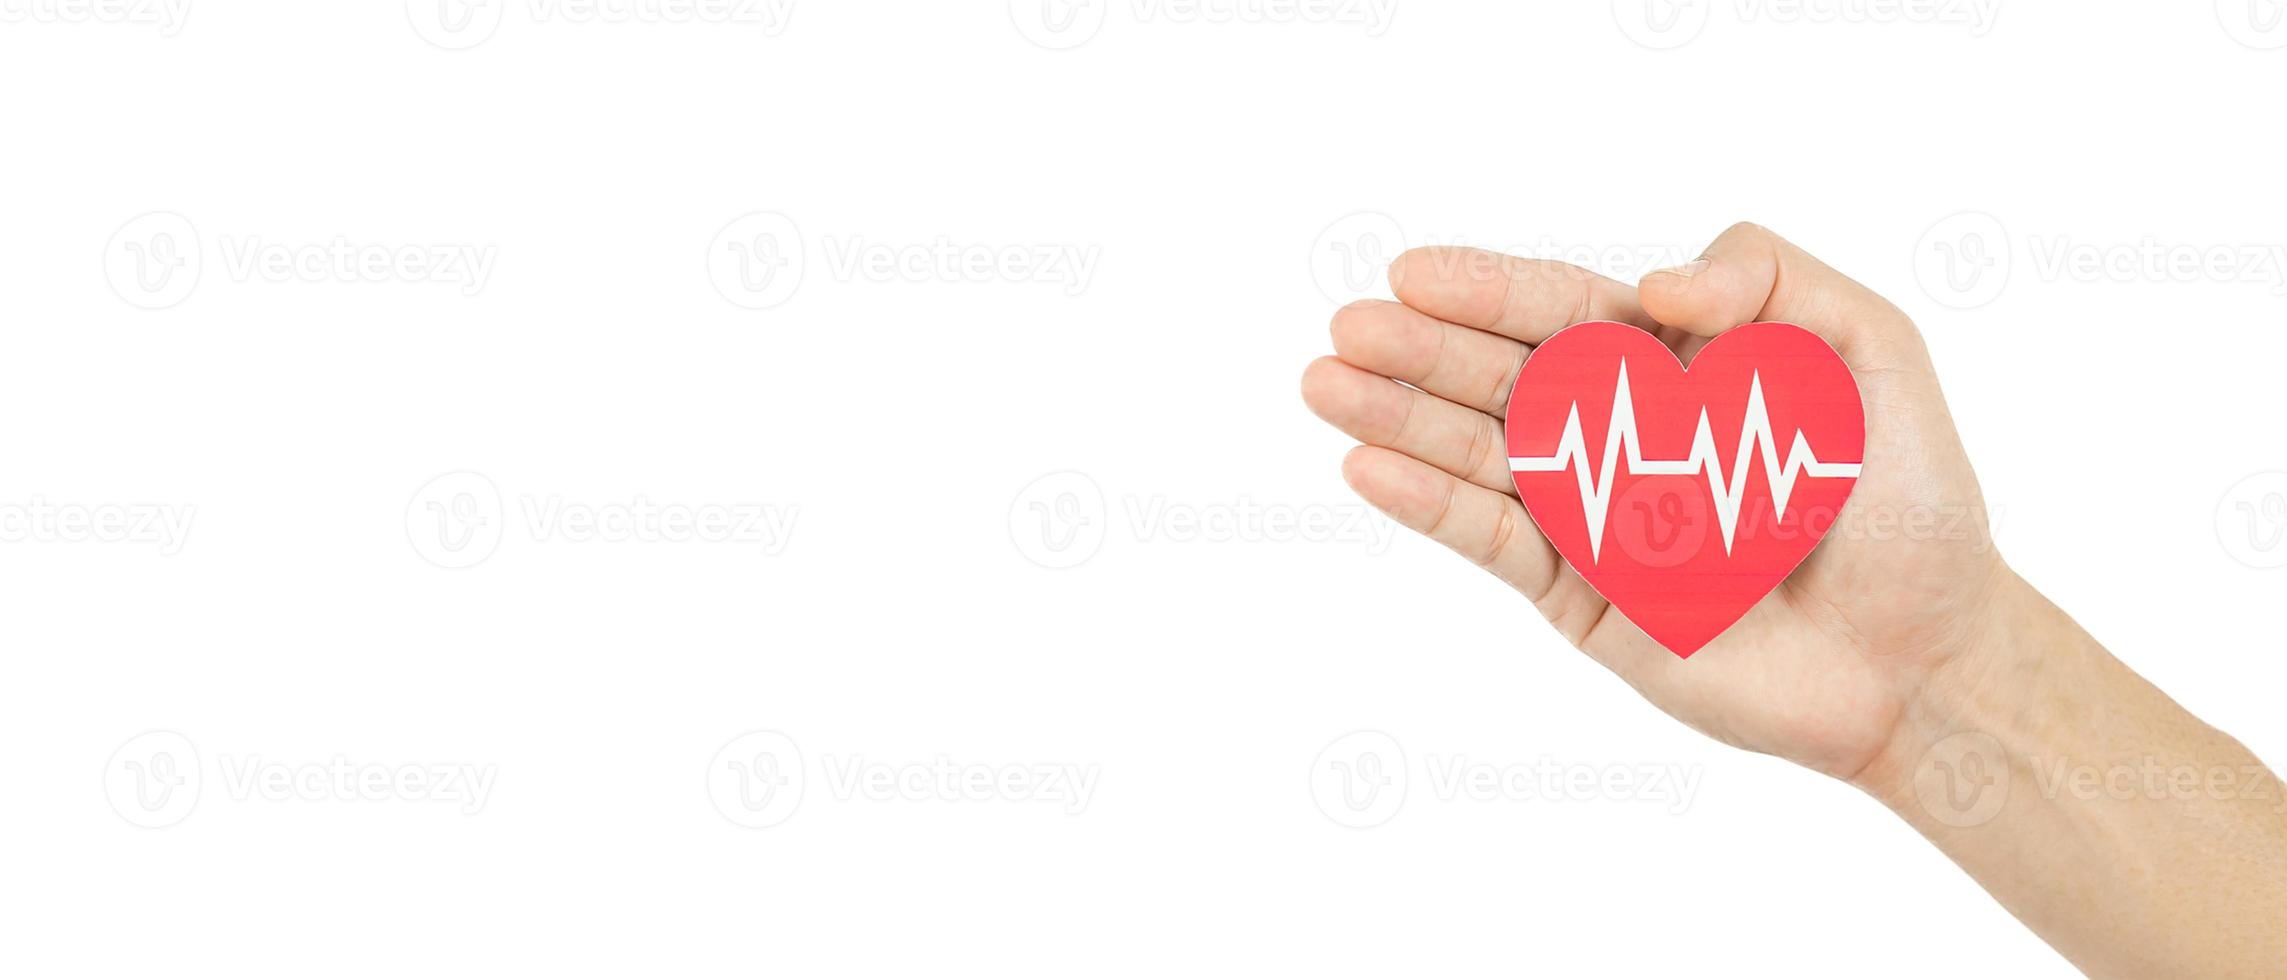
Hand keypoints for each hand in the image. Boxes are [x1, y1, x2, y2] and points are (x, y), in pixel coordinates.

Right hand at [1301, 222, 2006, 781]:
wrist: (1925, 657)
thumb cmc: (1914, 503)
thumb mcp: (1874, 350)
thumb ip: (1772, 280)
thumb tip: (1649, 289)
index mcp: (1677, 364)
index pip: (1563, 310)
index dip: (1488, 288)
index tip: (1415, 272)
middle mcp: (1621, 434)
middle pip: (1501, 377)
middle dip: (1419, 350)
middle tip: (1346, 327)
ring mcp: (1592, 517)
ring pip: (1478, 455)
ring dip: (1397, 420)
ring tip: (1324, 387)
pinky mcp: (1579, 598)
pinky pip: (1493, 543)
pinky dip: (1430, 507)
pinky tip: (1367, 469)